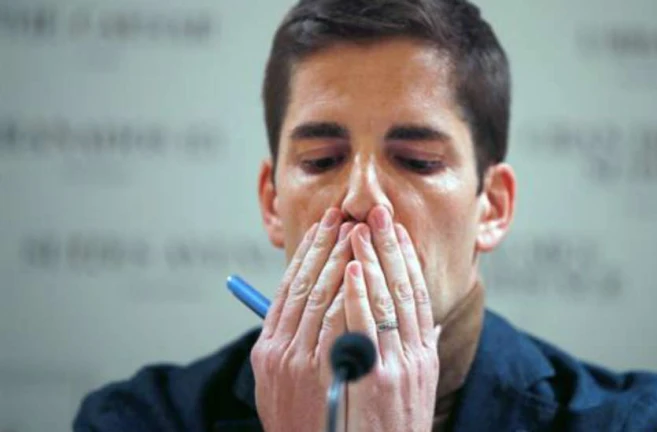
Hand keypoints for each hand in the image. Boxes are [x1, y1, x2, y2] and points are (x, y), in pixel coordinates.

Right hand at [250, 209, 353, 431]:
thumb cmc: (307, 426)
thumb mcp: (284, 387)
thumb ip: (292, 345)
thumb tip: (305, 308)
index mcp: (270, 350)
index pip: (289, 288)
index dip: (307, 254)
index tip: (322, 227)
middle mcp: (281, 352)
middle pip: (305, 286)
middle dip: (325, 247)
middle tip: (342, 216)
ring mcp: (304, 364)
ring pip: (321, 297)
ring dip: (340, 259)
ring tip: (357, 230)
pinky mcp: (328, 377)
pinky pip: (339, 323)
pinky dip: (347, 292)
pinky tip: (357, 268)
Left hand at [343, 206, 439, 431]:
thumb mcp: (412, 393)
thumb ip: (413, 353)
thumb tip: (421, 319)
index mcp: (422, 357)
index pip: (416, 294)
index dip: (406, 258)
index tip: (395, 230)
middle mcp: (413, 358)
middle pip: (403, 289)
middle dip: (389, 247)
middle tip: (378, 212)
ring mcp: (393, 368)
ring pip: (383, 301)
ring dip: (369, 260)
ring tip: (358, 229)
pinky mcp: (372, 381)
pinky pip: (362, 327)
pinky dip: (356, 294)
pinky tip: (349, 268)